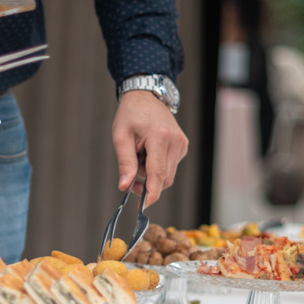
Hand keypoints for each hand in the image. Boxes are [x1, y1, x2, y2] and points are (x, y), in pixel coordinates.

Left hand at [112, 90, 188, 207]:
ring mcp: (181, 144)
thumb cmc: (130, 115)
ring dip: (150, 175)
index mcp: (160, 137)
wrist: (146, 97)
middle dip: (146, 184)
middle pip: (164, 178)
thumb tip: (124, 186)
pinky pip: (170, 166)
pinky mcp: (182, 146)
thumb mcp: (121, 137)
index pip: (158, 174)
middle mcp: (175, 141)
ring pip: (167, 174)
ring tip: (138, 157)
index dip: (151, 193)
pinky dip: (156, 167)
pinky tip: (147, 153)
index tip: (143, 206)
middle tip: (129, 179)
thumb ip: (124, 163)